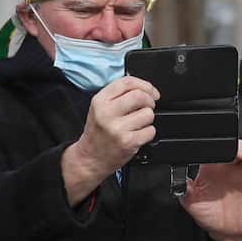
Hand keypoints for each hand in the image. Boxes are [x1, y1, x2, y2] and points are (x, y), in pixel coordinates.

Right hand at [62, 76, 158, 204]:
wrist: (90, 158)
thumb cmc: (97, 132)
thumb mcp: (99, 108)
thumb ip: (118, 95)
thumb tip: (144, 88)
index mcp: (100, 101)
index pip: (127, 82)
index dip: (144, 85)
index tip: (151, 91)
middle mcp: (107, 113)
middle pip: (140, 96)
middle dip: (149, 100)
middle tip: (147, 106)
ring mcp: (118, 128)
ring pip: (148, 113)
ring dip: (147, 118)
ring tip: (137, 123)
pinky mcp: (128, 142)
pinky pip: (150, 130)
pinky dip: (148, 132)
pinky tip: (137, 134)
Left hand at [178, 140, 241, 240]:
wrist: (223, 230)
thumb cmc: (207, 212)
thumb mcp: (191, 203)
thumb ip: (186, 191)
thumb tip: (182, 182)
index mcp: (210, 169)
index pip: (213, 151)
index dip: (215, 146)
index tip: (215, 148)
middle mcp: (227, 168)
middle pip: (235, 148)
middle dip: (236, 145)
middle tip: (234, 151)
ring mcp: (241, 176)